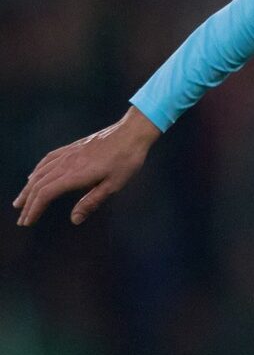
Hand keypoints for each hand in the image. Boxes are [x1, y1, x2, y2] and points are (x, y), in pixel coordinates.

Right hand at [13, 107, 160, 225]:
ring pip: (40, 172)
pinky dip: (36, 171)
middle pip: (38, 185)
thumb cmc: (126, 160)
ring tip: (20, 201)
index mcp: (75, 175)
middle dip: (28, 203)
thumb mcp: (114, 185)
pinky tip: (33, 177)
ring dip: (28, 189)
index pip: (46, 194)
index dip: (34, 209)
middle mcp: (66, 163)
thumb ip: (92, 201)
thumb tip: (75, 219)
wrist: (131, 133)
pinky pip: (47, 160)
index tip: (27, 222)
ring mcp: (67, 154)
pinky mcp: (72, 148)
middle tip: (21, 218)